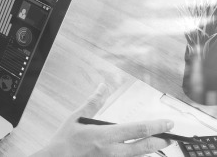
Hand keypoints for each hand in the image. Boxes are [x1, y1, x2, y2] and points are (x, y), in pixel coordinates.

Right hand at [31, 84, 173, 156]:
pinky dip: (135, 155)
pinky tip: (138, 151)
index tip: (168, 123)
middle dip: (161, 141)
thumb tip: (101, 87)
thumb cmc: (65, 141)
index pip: (138, 130)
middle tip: (171, 137)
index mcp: (105, 136)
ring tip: (158, 143)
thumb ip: (92, 102)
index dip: (156, 127)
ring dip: (150, 149)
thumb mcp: (76, 118)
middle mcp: (112, 151)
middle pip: (144, 147)